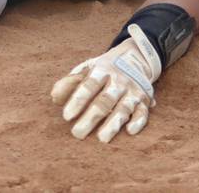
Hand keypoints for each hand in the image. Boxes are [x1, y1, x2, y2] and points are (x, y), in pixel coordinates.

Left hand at [50, 25, 161, 142]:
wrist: (135, 58)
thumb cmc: (104, 69)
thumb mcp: (87, 69)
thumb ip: (70, 82)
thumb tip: (54, 97)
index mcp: (102, 70)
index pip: (88, 85)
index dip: (77, 100)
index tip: (66, 116)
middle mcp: (119, 80)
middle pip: (104, 100)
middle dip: (91, 117)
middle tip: (77, 133)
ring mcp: (132, 90)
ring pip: (123, 108)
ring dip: (113, 123)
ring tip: (101, 138)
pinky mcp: (144, 101)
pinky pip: (143, 112)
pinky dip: (138, 121)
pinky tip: (130, 131)